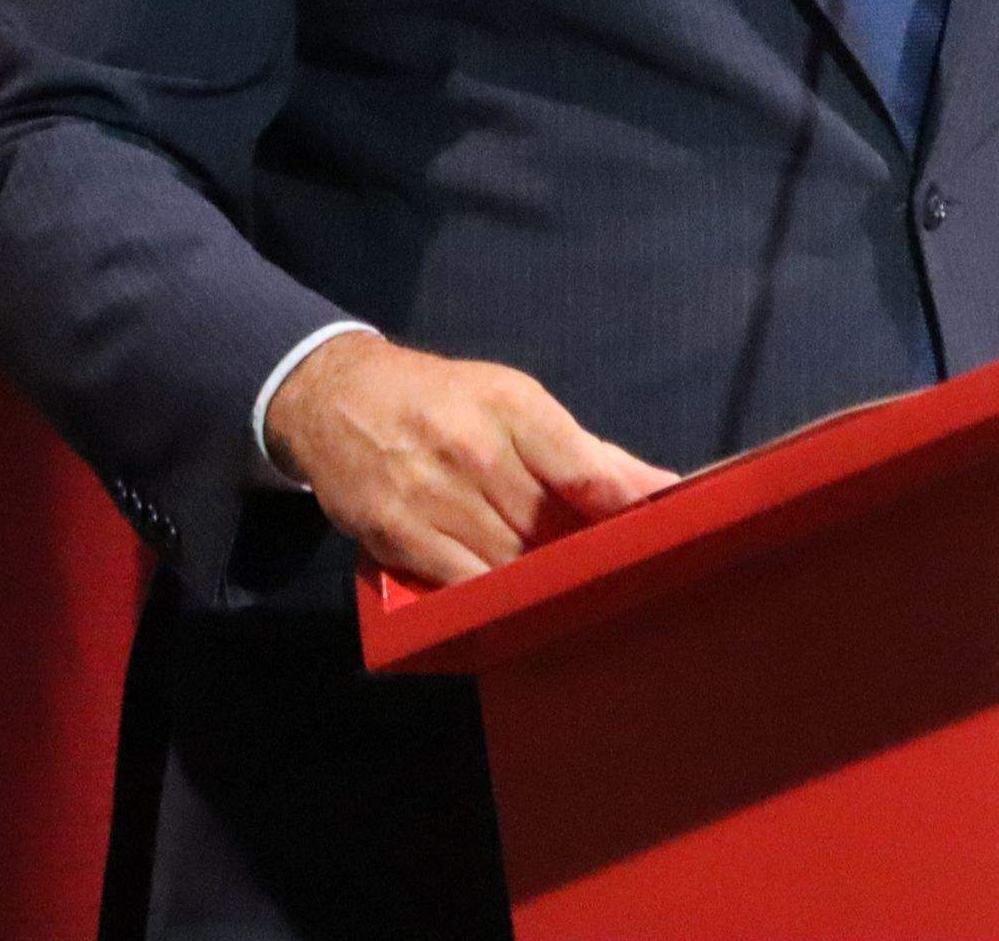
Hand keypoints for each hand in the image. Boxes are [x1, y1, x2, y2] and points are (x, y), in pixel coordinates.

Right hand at [264, 332, 675, 585]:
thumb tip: (659, 488)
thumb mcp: (512, 402)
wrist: (337, 398)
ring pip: (509, 563)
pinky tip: (512, 601)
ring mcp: (429, 495)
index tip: (661, 532)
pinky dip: (492, 599)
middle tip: (613, 574)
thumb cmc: (444, 402)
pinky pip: (461, 586)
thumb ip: (583, 452)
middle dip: (582, 553)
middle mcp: (471, 449)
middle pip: (549, 525)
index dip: (625, 505)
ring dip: (540, 581)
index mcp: (510, 407)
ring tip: (563, 588)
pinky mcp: (396, 536)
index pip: (581, 465)